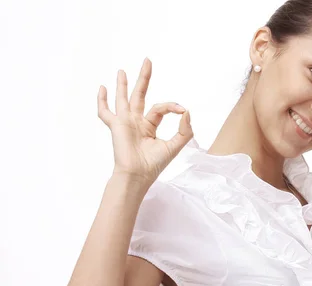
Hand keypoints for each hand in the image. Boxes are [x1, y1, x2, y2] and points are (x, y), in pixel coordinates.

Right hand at [97, 57, 192, 185]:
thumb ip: (184, 130)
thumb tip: (186, 112)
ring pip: (123, 98)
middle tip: (148, 60)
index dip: (172, 106)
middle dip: (144, 78)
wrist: (137, 175)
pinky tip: (102, 88)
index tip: (181, 109)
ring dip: (122, 84)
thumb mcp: (175, 146)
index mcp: (149, 126)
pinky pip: (105, 112)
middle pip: (140, 95)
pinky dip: (102, 101)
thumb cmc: (154, 165)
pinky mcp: (116, 125)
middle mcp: (136, 122)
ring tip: (122, 70)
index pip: (161, 108)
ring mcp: (125, 122)